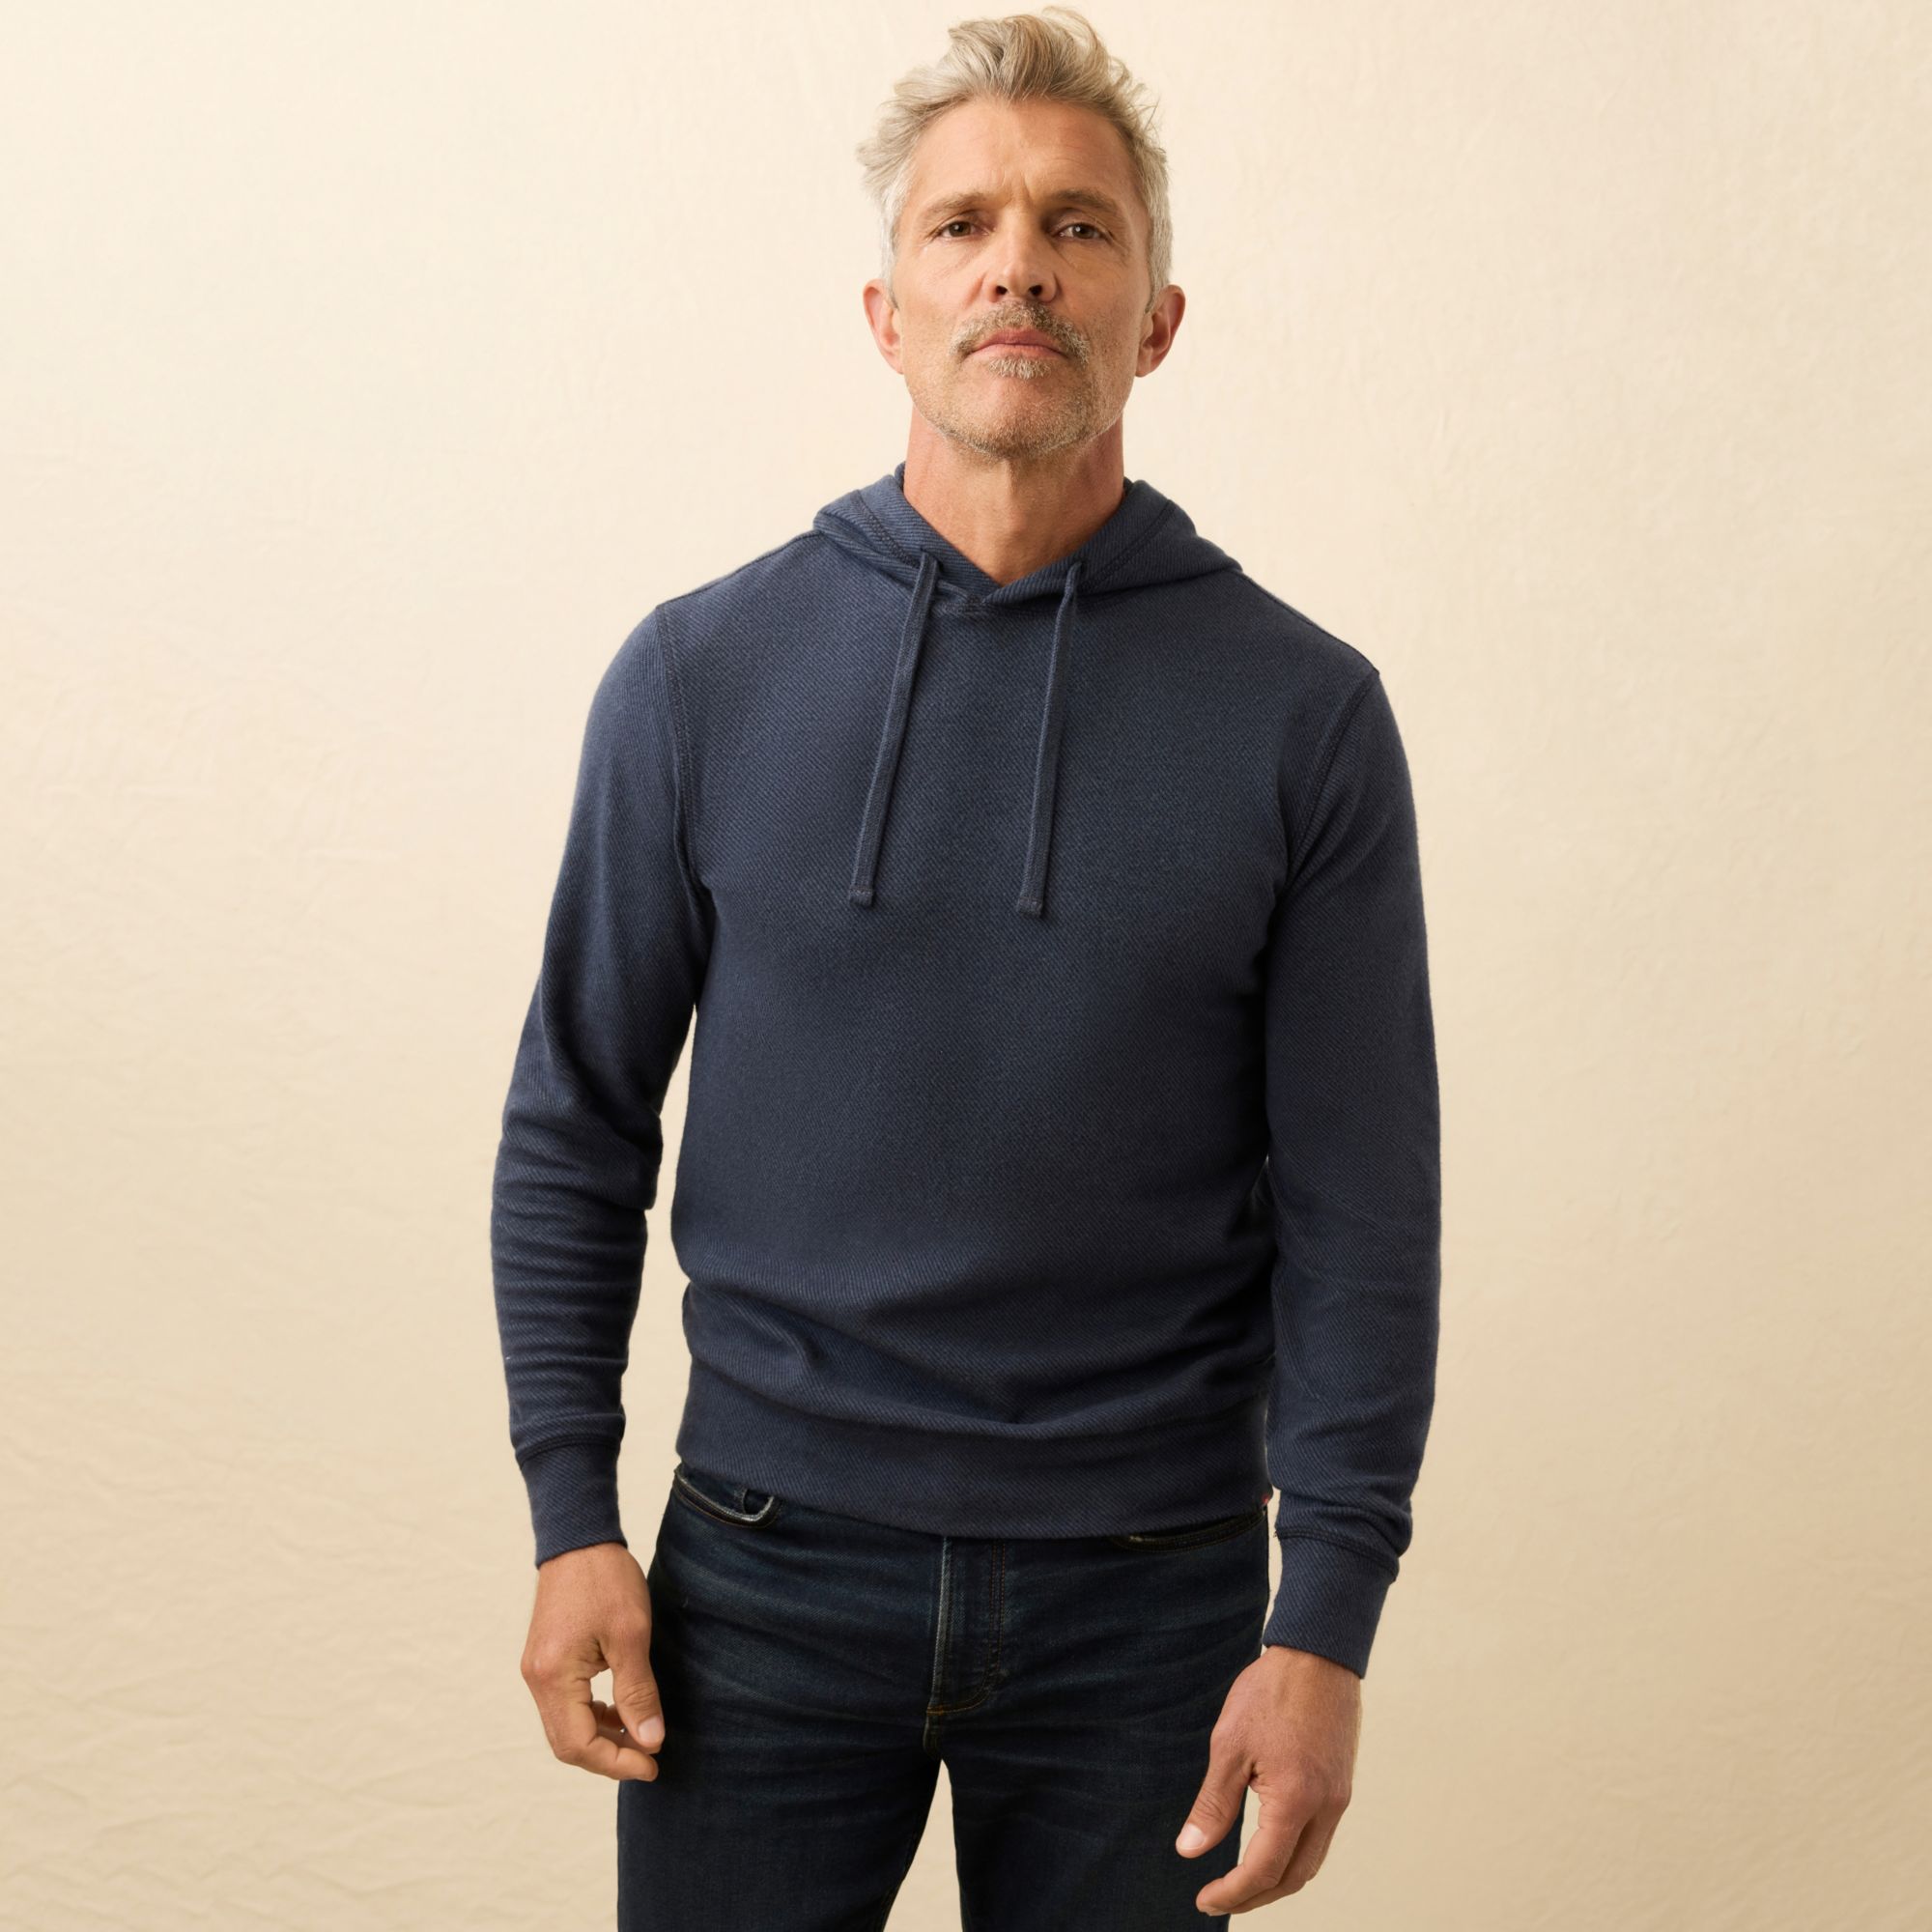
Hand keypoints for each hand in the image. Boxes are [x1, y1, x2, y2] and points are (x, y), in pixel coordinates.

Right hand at [519, 1541, 664, 1780]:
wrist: (579, 1539)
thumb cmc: (605, 1579)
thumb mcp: (631, 1635)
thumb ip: (638, 1692)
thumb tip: (651, 1741)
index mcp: (553, 1676)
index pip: (579, 1744)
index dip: (616, 1762)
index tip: (652, 1764)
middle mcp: (536, 1680)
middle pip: (567, 1743)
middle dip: (609, 1756)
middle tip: (649, 1758)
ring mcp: (537, 1671)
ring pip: (566, 1726)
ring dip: (602, 1738)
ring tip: (641, 1736)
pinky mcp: (544, 1661)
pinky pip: (565, 1705)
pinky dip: (592, 1716)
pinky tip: (620, 1710)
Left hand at [1174, 1643, 1360, 1913]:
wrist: (1317, 1654)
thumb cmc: (1270, 1692)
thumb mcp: (1229, 1746)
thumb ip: (1213, 1804)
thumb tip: (1189, 1850)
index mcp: (1295, 1800)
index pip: (1264, 1870)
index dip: (1233, 1893)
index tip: (1205, 1899)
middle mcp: (1326, 1807)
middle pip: (1294, 1876)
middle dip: (1256, 1896)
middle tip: (1219, 1897)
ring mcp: (1339, 1797)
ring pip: (1311, 1861)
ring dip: (1277, 1879)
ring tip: (1242, 1881)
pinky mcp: (1342, 1784)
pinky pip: (1320, 1836)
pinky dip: (1294, 1853)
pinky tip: (1270, 1845)